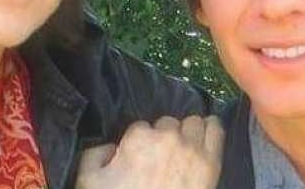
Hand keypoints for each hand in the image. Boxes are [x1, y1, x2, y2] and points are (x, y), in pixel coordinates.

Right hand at [76, 115, 223, 188]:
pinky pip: (216, 130)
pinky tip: (206, 133)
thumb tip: (111, 148)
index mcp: (138, 138)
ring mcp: (192, 148)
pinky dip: (211, 128)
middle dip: (164, 136)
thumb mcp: (88, 181)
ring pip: (194, 123)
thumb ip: (93, 155)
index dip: (140, 142)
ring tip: (184, 147)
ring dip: (187, 132)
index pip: (141, 126)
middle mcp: (167, 137)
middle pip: (169, 123)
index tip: (140, 156)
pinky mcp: (211, 162)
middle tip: (161, 156)